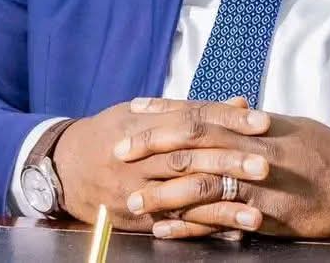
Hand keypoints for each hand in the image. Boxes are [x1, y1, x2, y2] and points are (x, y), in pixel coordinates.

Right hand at [50, 97, 270, 232]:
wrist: (63, 167)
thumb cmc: (111, 132)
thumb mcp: (142, 111)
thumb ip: (192, 108)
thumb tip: (239, 101)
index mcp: (146, 124)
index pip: (193, 118)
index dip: (227, 118)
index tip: (260, 120)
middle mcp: (143, 157)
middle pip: (191, 157)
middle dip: (230, 160)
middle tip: (265, 162)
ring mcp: (140, 190)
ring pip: (186, 195)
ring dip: (224, 204)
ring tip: (257, 209)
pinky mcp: (139, 218)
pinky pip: (177, 224)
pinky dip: (207, 226)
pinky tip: (234, 229)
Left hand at [122, 99, 329, 239]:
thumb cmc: (327, 151)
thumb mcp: (289, 126)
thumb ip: (255, 120)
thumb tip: (229, 107)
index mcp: (257, 122)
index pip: (203, 110)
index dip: (167, 109)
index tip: (135, 108)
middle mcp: (255, 146)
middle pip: (196, 140)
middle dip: (153, 145)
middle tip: (118, 149)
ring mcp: (263, 182)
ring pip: (205, 181)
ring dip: (165, 191)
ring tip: (133, 199)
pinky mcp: (271, 215)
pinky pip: (225, 220)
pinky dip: (193, 224)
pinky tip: (167, 230)